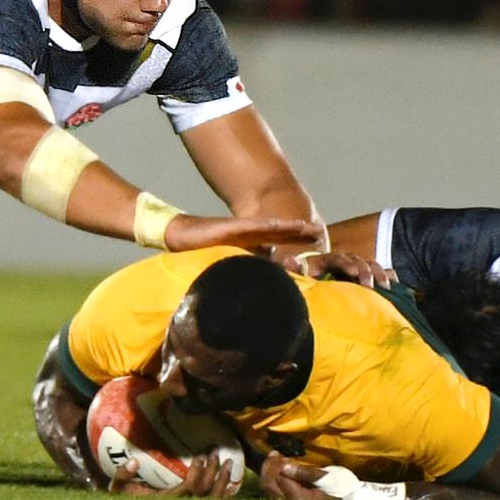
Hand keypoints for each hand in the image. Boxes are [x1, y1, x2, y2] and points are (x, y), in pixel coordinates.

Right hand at [107, 452, 238, 498]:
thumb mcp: (117, 489)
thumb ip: (122, 475)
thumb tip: (133, 462)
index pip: (189, 488)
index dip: (198, 472)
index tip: (200, 456)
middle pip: (206, 492)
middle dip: (213, 471)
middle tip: (215, 452)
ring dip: (224, 480)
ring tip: (228, 462)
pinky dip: (225, 493)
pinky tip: (229, 480)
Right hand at [164, 215, 324, 253]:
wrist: (179, 235)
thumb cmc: (201, 251)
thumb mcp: (230, 261)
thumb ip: (247, 265)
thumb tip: (263, 274)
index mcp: (250, 243)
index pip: (278, 243)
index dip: (295, 243)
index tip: (314, 245)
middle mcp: (249, 234)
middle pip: (280, 232)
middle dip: (300, 232)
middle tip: (320, 232)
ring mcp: (240, 230)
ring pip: (271, 228)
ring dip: (289, 227)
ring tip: (308, 226)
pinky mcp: (230, 228)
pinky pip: (251, 227)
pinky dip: (267, 227)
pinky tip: (280, 225)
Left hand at [257, 451, 338, 499]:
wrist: (347, 497)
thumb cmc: (339, 486)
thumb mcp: (327, 477)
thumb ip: (305, 472)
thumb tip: (284, 466)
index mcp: (301, 499)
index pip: (280, 481)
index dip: (277, 465)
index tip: (281, 454)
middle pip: (268, 485)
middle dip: (269, 467)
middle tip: (275, 453)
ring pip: (267, 487)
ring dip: (268, 470)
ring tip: (275, 456)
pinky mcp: (287, 499)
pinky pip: (271, 487)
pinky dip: (271, 474)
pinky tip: (277, 463)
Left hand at [281, 251, 395, 288]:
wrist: (313, 290)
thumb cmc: (305, 285)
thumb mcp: (298, 277)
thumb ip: (295, 269)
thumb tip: (288, 260)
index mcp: (326, 260)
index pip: (338, 258)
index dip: (347, 263)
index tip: (354, 273)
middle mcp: (343, 261)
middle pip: (358, 260)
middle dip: (365, 271)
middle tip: (369, 286)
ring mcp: (356, 269)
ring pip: (371, 265)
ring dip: (379, 274)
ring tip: (385, 288)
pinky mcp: (366, 278)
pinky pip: (381, 272)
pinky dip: (389, 276)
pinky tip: (396, 286)